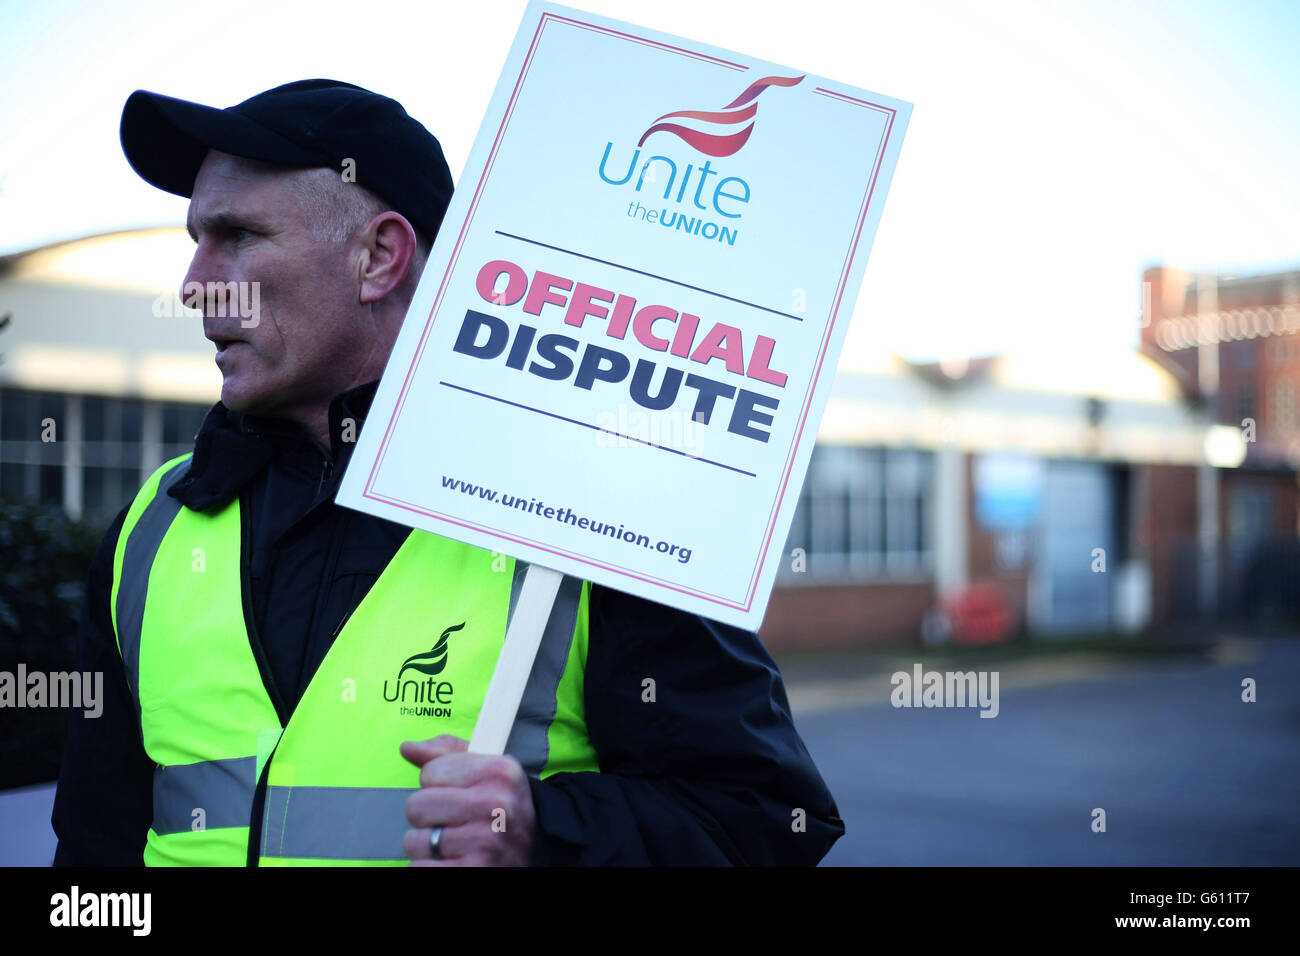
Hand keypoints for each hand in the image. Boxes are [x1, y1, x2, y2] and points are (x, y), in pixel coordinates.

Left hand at [400, 734, 535, 865]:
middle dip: (429, 818)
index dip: (439, 787)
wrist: (526, 860)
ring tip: (456, 847)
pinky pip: (418, 867)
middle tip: (456, 826)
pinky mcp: (472, 870)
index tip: (462, 798)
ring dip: (428, 848)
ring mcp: (485, 841)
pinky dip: (428, 868)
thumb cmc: (500, 816)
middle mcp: (496, 804)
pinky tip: (453, 864)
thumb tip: (408, 747)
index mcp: (501, 771)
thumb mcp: (487, 776)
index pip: (430, 772)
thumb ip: (447, 756)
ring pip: (414, 840)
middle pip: (417, 805)